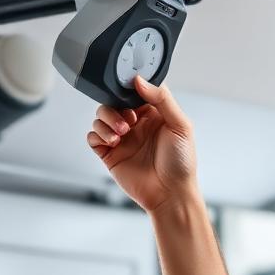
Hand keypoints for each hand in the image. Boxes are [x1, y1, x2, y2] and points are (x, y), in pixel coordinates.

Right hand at [86, 76, 198, 213]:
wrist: (171, 194)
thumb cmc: (182, 162)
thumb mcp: (180, 125)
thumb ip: (162, 99)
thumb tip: (139, 80)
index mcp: (154, 113)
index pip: (135, 90)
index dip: (129, 88)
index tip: (129, 90)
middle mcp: (136, 123)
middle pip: (114, 100)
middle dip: (116, 106)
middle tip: (128, 121)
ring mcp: (122, 138)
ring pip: (101, 116)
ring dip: (106, 120)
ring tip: (121, 134)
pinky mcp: (110, 154)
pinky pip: (93, 137)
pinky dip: (97, 135)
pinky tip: (112, 142)